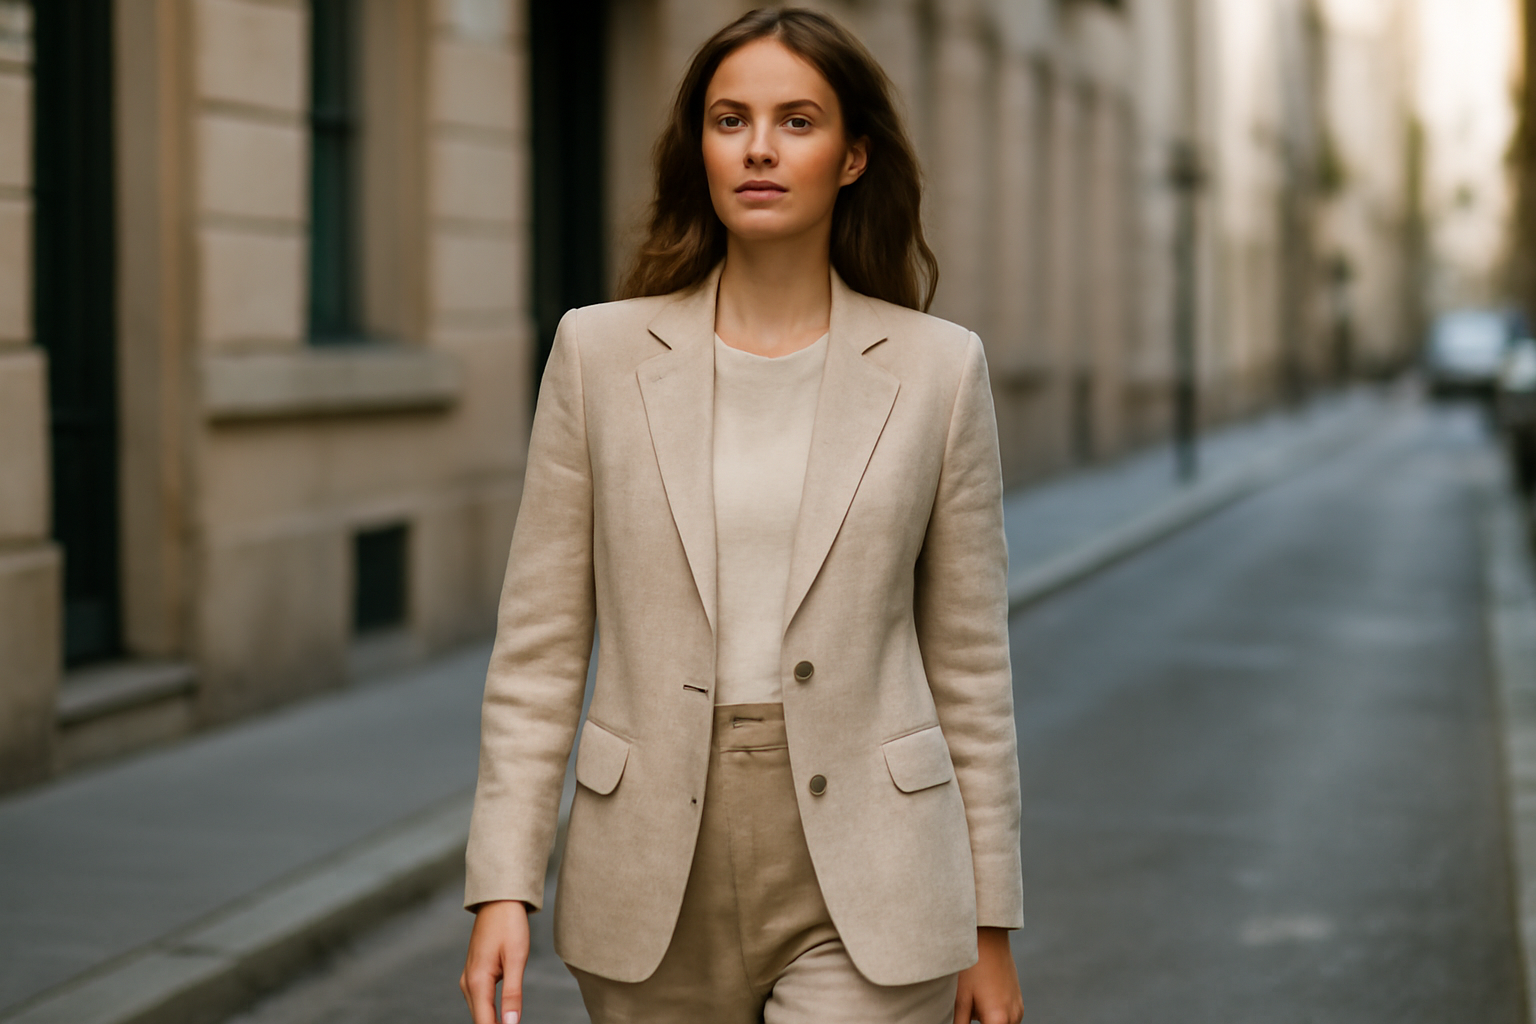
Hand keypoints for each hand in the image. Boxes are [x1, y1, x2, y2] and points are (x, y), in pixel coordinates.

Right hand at [461, 899, 531, 1023]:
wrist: (499, 900)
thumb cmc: (509, 925)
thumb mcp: (516, 959)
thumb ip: (513, 994)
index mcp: (478, 981)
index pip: (485, 1022)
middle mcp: (468, 983)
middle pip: (480, 1019)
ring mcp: (469, 978)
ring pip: (479, 1011)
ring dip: (491, 1022)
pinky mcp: (475, 973)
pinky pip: (480, 1000)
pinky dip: (490, 1012)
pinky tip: (502, 1017)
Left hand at [953, 927, 1023, 1023]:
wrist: (989, 938)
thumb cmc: (971, 967)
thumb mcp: (960, 1000)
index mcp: (999, 1020)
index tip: (964, 1019)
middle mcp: (1014, 1018)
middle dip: (981, 1023)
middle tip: (968, 1008)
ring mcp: (1018, 1009)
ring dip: (988, 1022)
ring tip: (973, 1002)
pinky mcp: (1018, 1001)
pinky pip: (1007, 1018)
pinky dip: (994, 1016)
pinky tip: (980, 998)